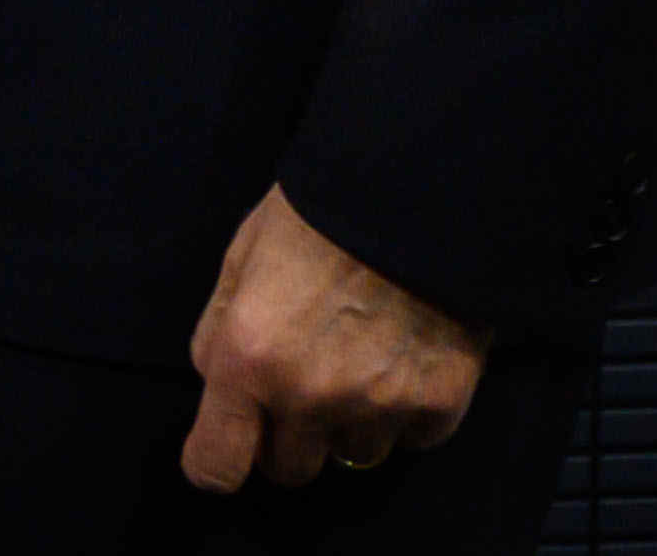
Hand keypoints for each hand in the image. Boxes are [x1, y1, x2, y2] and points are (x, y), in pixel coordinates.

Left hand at [181, 186, 487, 489]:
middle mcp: (310, 395)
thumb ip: (220, 326)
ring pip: (355, 455)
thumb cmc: (318, 211)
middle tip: (303, 384)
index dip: (216, 461)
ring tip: (363, 360)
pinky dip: (408, 411)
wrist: (417, 187)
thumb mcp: (243, 253)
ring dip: (351, 422)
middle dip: (288, 436)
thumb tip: (216, 378)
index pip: (217, 464)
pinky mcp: (440, 403)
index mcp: (249, 357)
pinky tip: (407, 357)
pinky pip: (414, 438)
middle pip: (289, 468)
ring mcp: (379, 405)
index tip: (226, 448)